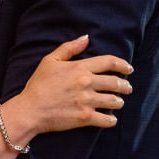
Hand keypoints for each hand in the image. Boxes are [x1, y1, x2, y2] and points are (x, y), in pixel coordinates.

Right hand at [8, 35, 132, 135]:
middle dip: (125, 86)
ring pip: (114, 101)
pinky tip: (110, 118)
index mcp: (80, 68)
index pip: (110, 62)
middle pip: (116, 82)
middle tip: (127, 88)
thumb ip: (69, 48)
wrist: (30, 110)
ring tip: (118, 102)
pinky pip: (107, 119)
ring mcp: (87, 101)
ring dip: (119, 102)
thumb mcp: (50, 61)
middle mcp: (86, 83)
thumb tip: (86, 38)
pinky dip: (111, 119)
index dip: (123, 65)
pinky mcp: (85, 118)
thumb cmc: (38, 85)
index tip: (129, 69)